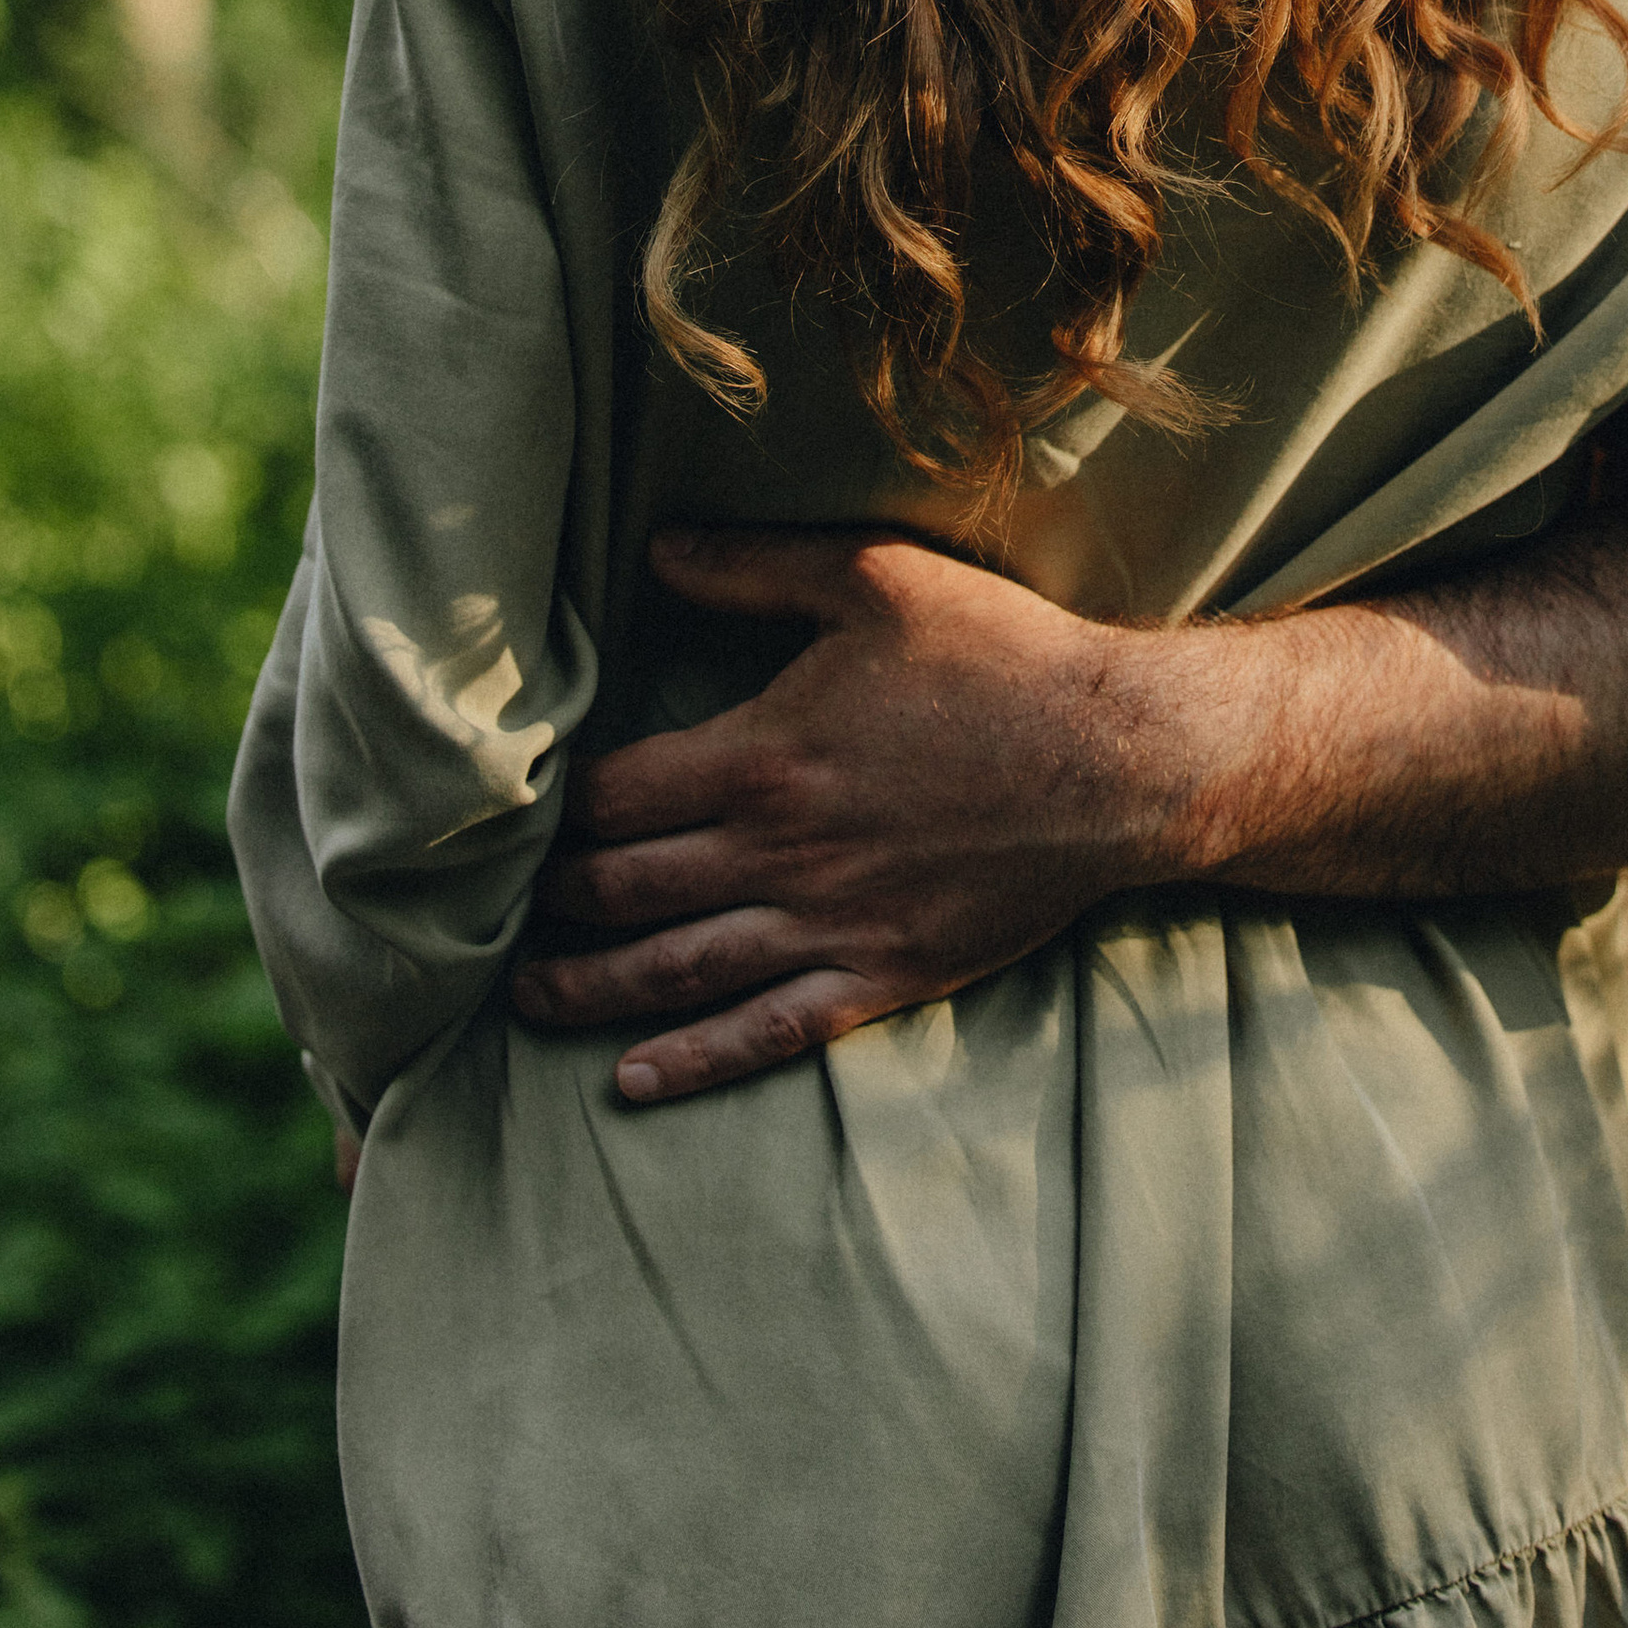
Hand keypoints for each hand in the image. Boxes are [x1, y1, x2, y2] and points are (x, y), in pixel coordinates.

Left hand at [510, 528, 1213, 1103]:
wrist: (1121, 761)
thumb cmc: (1003, 660)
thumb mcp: (877, 578)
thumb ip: (755, 568)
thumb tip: (657, 549)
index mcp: (762, 756)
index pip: (615, 798)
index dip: (556, 809)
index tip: (521, 811)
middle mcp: (779, 853)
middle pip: (625, 892)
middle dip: (554, 902)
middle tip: (506, 906)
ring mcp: (829, 924)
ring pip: (674, 973)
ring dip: (588, 988)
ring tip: (528, 995)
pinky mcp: (881, 975)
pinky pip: (766, 1033)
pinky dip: (692, 1060)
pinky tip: (633, 1078)